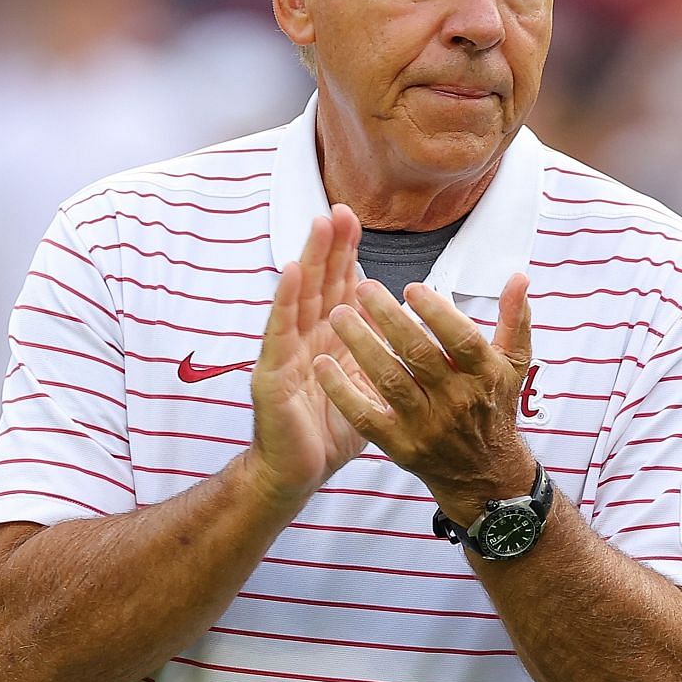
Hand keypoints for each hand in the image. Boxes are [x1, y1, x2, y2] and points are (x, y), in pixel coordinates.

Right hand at [246, 205, 373, 502]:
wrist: (299, 473)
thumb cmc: (332, 430)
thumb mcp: (368, 385)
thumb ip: (382, 351)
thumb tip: (410, 321)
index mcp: (330, 340)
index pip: (338, 288)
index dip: (345, 255)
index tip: (356, 219)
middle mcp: (305, 339)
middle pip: (319, 284)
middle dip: (329, 246)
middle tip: (340, 209)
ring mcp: (285, 353)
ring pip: (299, 298)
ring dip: (309, 259)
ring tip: (319, 226)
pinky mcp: (271, 374)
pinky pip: (279, 333)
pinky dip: (284, 300)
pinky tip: (291, 274)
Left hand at [313, 273, 535, 522]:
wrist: (486, 474)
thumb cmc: (494, 408)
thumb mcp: (514, 364)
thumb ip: (513, 319)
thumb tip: (519, 277)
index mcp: (484, 376)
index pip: (461, 340)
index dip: (437, 313)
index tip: (411, 288)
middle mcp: (457, 401)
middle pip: (419, 355)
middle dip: (389, 319)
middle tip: (363, 288)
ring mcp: (427, 426)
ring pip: (390, 380)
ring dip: (362, 345)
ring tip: (339, 315)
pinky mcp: (401, 445)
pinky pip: (366, 416)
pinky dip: (343, 391)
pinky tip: (323, 364)